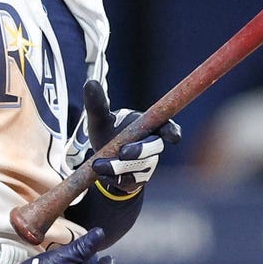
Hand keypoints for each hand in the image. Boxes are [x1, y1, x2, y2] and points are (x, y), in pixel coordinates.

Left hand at [83, 80, 180, 195]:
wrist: (101, 159)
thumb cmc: (107, 132)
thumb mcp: (99, 118)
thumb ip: (97, 103)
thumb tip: (89, 82)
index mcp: (149, 126)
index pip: (168, 127)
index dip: (172, 132)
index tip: (172, 136)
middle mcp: (152, 145)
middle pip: (155, 148)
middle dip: (140, 150)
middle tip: (123, 152)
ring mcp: (147, 164)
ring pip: (140, 167)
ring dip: (119, 166)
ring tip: (98, 164)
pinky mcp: (138, 180)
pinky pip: (130, 181)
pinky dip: (114, 178)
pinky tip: (100, 173)